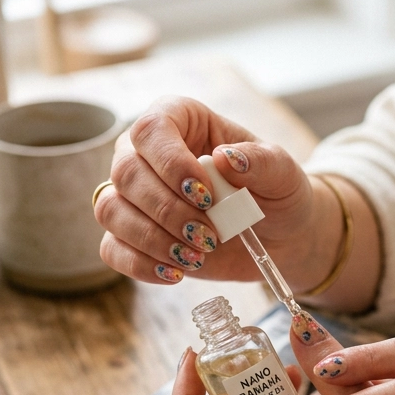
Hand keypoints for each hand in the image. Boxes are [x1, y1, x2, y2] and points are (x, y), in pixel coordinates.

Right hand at [94, 96, 316, 285]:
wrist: (280, 235)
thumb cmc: (278, 194)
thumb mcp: (283, 173)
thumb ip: (261, 161)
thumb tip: (225, 158)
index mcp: (179, 120)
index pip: (151, 129)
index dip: (171, 163)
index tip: (205, 195)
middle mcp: (146, 153)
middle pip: (125, 172)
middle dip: (167, 210)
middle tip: (209, 236)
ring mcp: (135, 195)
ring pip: (111, 210)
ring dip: (152, 239)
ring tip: (196, 257)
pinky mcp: (133, 235)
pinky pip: (112, 248)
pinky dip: (140, 264)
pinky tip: (176, 273)